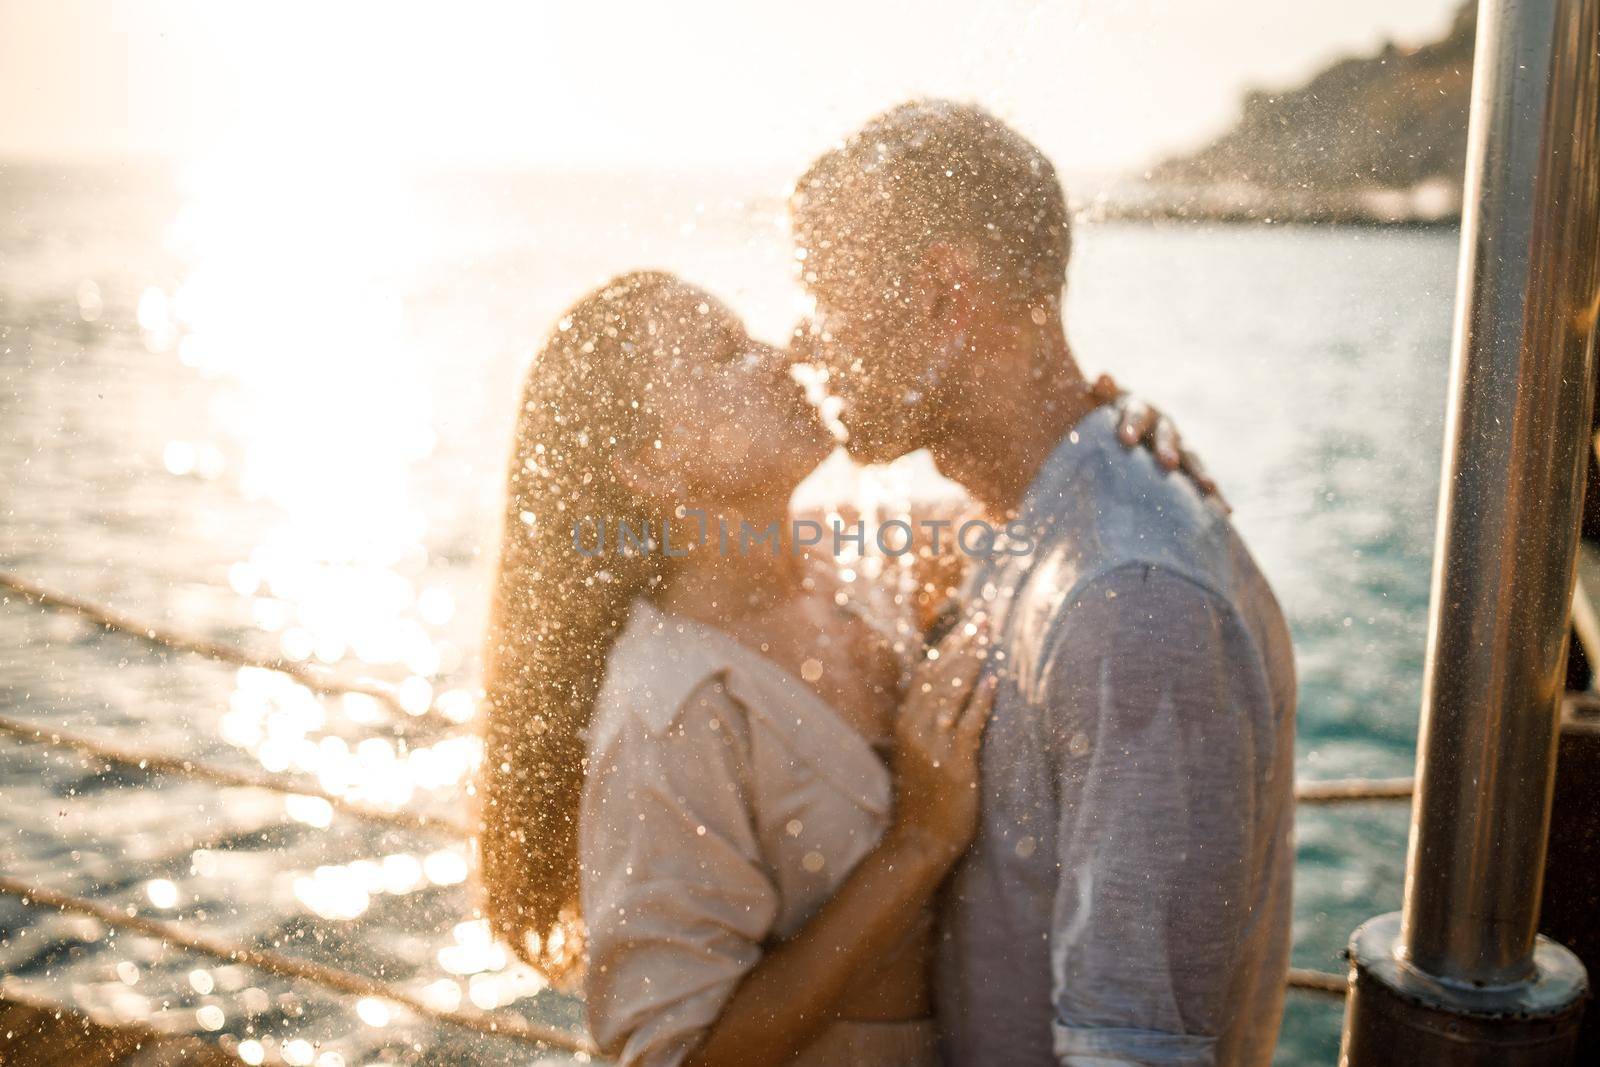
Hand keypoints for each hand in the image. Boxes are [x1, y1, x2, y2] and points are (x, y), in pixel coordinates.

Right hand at [890, 618, 997, 866]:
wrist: (918, 840)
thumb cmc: (923, 797)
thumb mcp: (917, 751)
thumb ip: (928, 720)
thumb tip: (952, 692)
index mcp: (905, 721)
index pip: (927, 672)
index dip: (948, 645)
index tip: (968, 622)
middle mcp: (915, 727)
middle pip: (940, 674)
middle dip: (963, 643)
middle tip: (984, 617)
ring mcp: (933, 744)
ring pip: (952, 692)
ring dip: (972, 662)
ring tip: (989, 637)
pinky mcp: (953, 763)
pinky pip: (968, 724)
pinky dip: (981, 701)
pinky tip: (993, 681)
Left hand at [1092, 373, 1230, 511]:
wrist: (1123, 429)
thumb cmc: (1106, 418)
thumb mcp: (1101, 403)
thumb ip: (1102, 392)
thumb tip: (1101, 376)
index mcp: (1139, 408)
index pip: (1136, 413)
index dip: (1131, 424)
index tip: (1125, 439)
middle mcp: (1163, 425)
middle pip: (1167, 436)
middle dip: (1168, 449)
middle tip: (1166, 463)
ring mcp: (1179, 445)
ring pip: (1191, 458)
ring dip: (1199, 472)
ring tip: (1208, 488)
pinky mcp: (1187, 467)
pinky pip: (1200, 481)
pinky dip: (1214, 496)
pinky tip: (1226, 511)